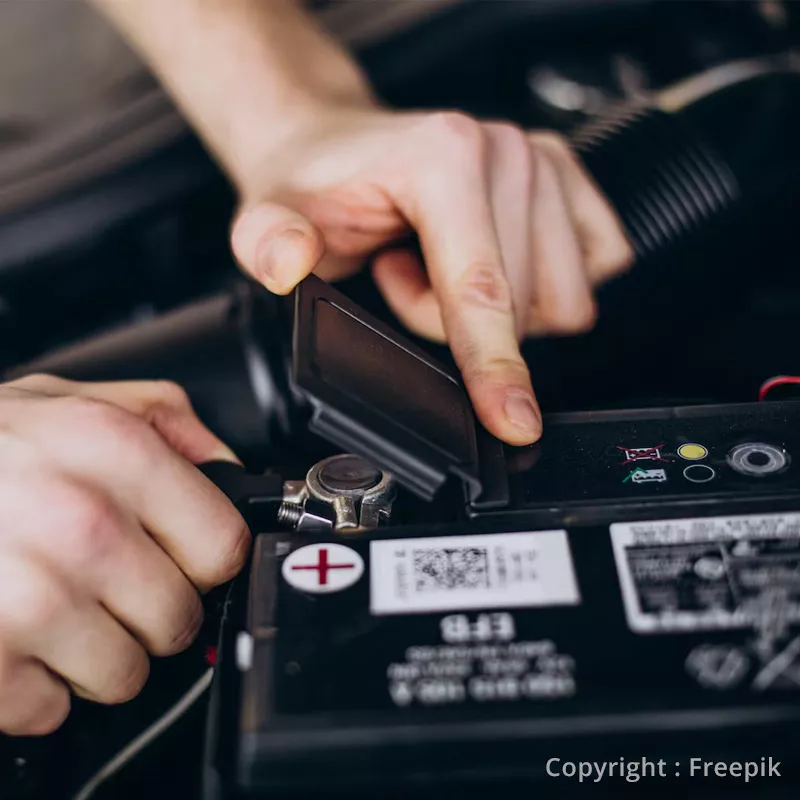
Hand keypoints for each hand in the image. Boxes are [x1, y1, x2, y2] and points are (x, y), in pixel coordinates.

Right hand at [0, 375, 248, 735]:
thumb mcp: (72, 399)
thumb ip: (165, 422)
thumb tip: (228, 470)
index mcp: (118, 451)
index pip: (224, 548)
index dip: (204, 561)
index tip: (180, 560)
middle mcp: (82, 522)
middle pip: (180, 618)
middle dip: (149, 610)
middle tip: (104, 583)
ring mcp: (31, 595)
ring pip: (126, 674)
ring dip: (95, 652)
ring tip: (54, 605)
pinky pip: (51, 709)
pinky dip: (34, 686)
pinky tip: (11, 633)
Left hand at [230, 108, 632, 445]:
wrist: (334, 146)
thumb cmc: (314, 184)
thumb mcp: (269, 216)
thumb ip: (270, 241)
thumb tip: (288, 261)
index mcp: (444, 158)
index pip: (481, 289)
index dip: (495, 366)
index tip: (514, 423)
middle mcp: (505, 151)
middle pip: (522, 308)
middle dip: (457, 324)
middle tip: (400, 279)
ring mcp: (544, 160)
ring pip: (560, 300)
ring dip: (497, 310)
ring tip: (435, 268)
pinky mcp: (569, 180)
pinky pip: (592, 270)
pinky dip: (538, 290)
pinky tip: (486, 261)